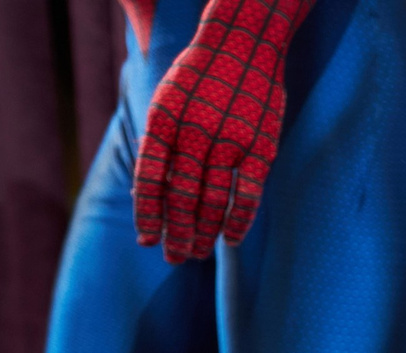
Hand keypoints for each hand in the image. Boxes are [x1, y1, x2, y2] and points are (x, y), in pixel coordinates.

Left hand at [133, 0, 304, 261]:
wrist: (244, 42)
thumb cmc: (200, 77)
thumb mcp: (167, 101)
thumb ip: (159, 145)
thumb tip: (144, 193)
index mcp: (165, 121)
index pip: (150, 179)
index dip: (148, 214)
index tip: (146, 240)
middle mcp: (194, 133)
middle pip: (182, 198)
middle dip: (176, 234)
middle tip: (174, 258)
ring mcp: (229, 141)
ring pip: (213, 202)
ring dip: (204, 234)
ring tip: (198, 254)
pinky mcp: (260, 147)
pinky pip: (247, 195)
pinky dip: (238, 221)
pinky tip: (230, 240)